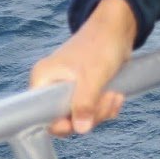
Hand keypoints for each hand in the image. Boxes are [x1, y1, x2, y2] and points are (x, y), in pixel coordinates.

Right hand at [29, 0, 137, 135]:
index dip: (60, 124)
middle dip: (90, 115)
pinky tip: (116, 95)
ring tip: (114, 94)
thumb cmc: (100, 45)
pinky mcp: (83, 91)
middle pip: (64, 119)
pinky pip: (91, 110)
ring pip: (81, 116)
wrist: (118, 28)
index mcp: (43, 79)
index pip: (42, 115)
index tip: (80, 122)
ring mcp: (67, 89)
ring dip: (101, 110)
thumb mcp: (93, 77)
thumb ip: (85, 103)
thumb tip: (80, 130)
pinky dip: (105, 106)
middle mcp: (51, 85)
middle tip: (107, 100)